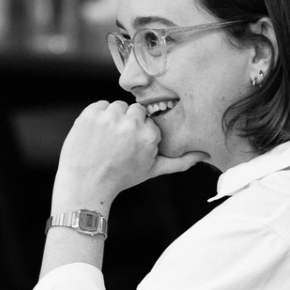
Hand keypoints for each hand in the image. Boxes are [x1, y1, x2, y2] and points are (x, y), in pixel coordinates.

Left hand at [53, 100, 205, 206]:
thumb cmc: (120, 178)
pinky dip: (98, 116)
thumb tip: (203, 155)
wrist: (85, 184)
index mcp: (149, 136)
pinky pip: (100, 104)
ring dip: (113, 118)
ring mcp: (109, 117)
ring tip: (106, 140)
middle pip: (135, 110)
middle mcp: (131, 124)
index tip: (130, 147)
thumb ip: (179, 161)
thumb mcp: (152, 170)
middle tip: (117, 144)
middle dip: (128, 123)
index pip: (149, 121)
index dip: (140, 133)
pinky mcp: (90, 114)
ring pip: (118, 106)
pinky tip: (96, 134)